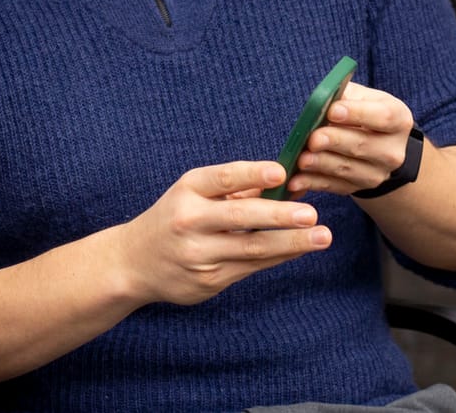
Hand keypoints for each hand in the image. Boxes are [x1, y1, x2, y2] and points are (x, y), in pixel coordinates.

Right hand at [106, 160, 331, 307]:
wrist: (134, 263)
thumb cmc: (174, 218)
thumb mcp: (192, 194)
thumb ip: (234, 189)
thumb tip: (284, 182)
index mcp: (186, 191)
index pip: (221, 179)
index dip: (251, 174)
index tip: (281, 173)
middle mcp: (189, 221)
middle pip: (239, 217)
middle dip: (279, 216)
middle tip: (312, 214)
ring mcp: (198, 255)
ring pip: (251, 249)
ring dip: (290, 243)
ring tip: (321, 237)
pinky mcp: (208, 281)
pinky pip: (250, 268)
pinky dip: (277, 257)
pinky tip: (299, 249)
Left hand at [289, 81, 415, 197]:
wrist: (379, 147)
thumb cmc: (366, 113)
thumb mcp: (364, 98)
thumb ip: (345, 96)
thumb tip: (321, 100)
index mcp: (398, 120)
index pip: (382, 117)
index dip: (357, 114)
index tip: (333, 111)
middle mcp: (392, 150)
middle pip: (362, 145)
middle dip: (335, 141)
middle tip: (313, 138)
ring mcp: (377, 173)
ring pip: (347, 169)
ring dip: (322, 164)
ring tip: (302, 159)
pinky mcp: (358, 188)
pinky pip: (334, 186)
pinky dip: (313, 183)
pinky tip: (296, 180)